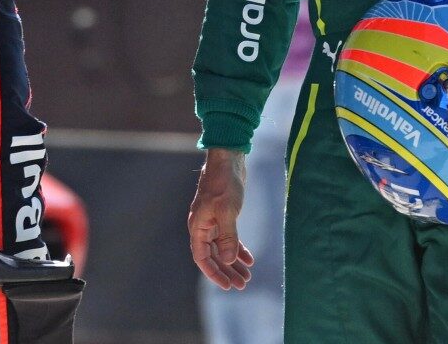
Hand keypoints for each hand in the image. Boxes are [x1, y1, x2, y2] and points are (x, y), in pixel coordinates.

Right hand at [188, 148, 253, 289]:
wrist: (228, 160)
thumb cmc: (223, 184)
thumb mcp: (227, 211)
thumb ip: (228, 236)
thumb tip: (229, 261)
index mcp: (198, 227)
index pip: (202, 258)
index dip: (214, 273)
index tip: (228, 286)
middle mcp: (203, 226)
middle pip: (213, 256)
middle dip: (227, 272)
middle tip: (242, 285)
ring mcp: (213, 221)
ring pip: (222, 249)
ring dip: (234, 263)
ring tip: (248, 277)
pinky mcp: (224, 216)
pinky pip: (230, 238)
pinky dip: (238, 249)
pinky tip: (249, 258)